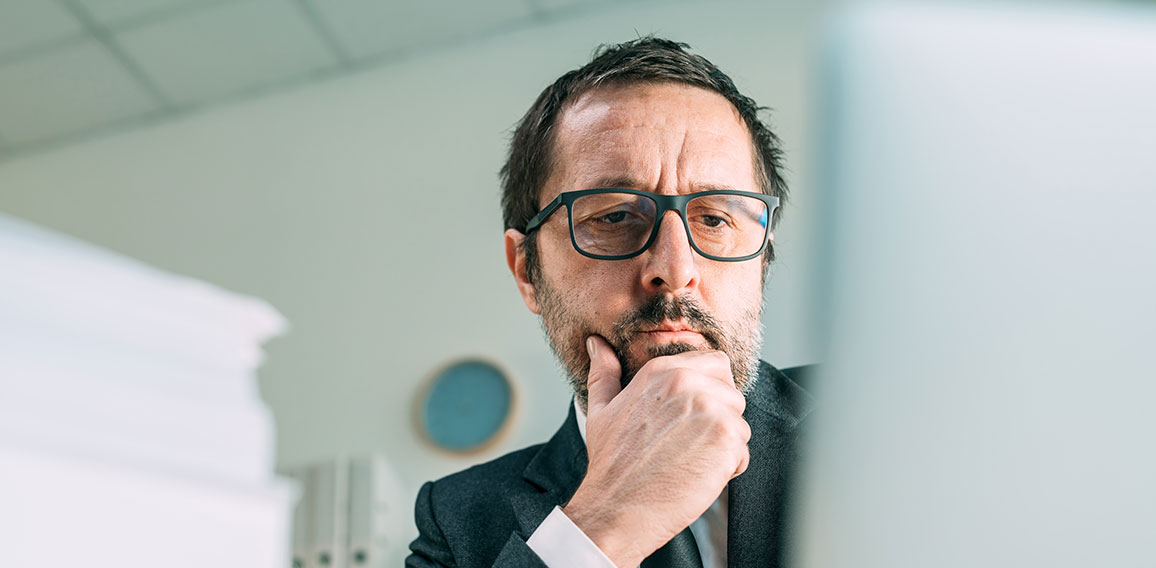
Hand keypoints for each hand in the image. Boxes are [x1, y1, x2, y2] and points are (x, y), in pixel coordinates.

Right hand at [561, 335, 749, 566]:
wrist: (616, 508)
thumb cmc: (610, 464)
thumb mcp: (601, 410)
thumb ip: (604, 372)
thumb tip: (596, 344)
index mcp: (661, 370)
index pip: (715, 363)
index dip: (711, 392)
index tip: (692, 418)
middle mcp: (688, 382)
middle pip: (732, 394)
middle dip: (719, 420)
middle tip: (687, 445)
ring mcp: (710, 409)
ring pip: (740, 424)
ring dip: (723, 447)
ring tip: (688, 461)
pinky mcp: (726, 439)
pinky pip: (743, 452)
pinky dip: (726, 470)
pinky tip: (695, 476)